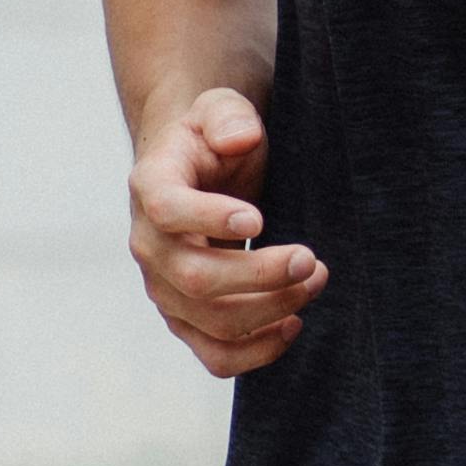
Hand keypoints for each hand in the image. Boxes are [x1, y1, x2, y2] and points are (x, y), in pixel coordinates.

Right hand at [127, 87, 326, 375]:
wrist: (199, 172)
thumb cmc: (212, 141)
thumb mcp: (221, 110)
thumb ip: (229, 117)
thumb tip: (241, 138)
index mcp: (151, 187)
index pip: (168, 210)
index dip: (210, 218)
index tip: (260, 218)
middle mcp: (149, 245)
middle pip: (196, 277)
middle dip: (262, 275)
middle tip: (312, 260)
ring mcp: (165, 288)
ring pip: (210, 321)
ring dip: (271, 309)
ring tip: (315, 281)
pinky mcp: (187, 319)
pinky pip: (214, 355)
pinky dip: (256, 353)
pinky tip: (293, 324)